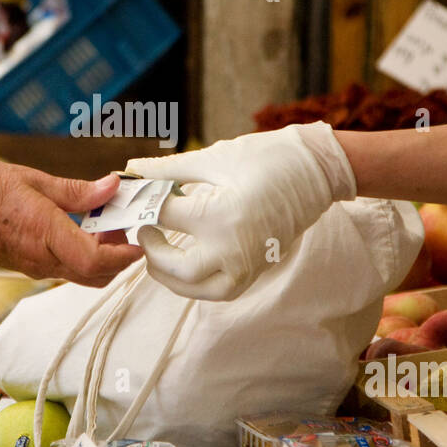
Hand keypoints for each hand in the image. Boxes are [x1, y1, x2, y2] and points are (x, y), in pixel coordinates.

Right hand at [0, 160, 142, 285]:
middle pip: (97, 275)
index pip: (96, 260)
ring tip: (103, 222)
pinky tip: (82, 228)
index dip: (124, 255)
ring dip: (103, 256)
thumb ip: (76, 190)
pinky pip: (66, 269)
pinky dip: (84, 255)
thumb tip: (112, 186)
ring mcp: (36, 266)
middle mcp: (43, 259)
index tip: (140, 241)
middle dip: (119, 256)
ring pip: (83, 275)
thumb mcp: (33, 180)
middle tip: (124, 224)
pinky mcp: (30, 266)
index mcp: (46, 234)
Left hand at [124, 122, 355, 300]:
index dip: (139, 203)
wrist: (317, 172)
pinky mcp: (257, 270)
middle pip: (175, 267)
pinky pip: (218, 289)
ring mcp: (247, 265)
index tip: (128, 194)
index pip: (162, 216)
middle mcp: (233, 249)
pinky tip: (184, 260)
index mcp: (220, 215)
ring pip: (197, 288)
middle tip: (143, 228)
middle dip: (151, 250)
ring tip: (158, 251)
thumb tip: (130, 171)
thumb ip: (167, 170)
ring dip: (171, 275)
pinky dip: (196, 281)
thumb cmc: (267, 158)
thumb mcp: (213, 159)